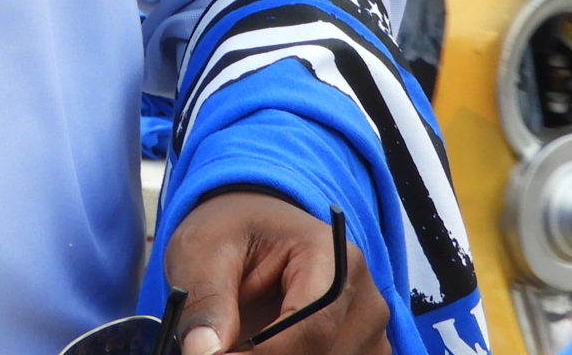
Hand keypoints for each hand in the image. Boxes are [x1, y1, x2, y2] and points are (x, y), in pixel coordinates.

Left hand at [164, 190, 386, 354]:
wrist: (254, 230)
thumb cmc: (232, 232)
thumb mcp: (201, 250)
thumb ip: (207, 301)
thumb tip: (203, 352)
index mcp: (332, 255)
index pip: (309, 329)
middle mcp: (364, 297)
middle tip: (219, 347)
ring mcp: (370, 332)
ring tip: (239, 339)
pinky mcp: (364, 353)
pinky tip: (260, 348)